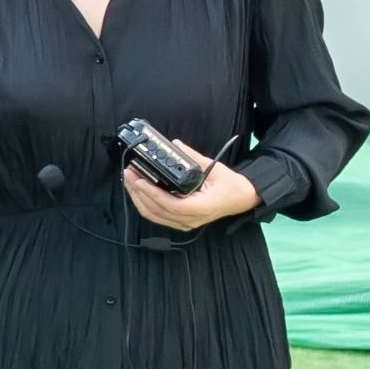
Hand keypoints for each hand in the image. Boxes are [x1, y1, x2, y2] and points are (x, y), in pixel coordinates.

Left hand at [123, 138, 260, 230]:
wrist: (241, 198)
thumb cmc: (230, 184)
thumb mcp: (214, 168)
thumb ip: (193, 157)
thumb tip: (175, 144)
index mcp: (201, 207)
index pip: (172, 205)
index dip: (153, 194)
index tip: (139, 181)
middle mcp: (191, 219)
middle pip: (158, 211)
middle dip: (138, 193)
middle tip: (128, 174)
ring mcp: (185, 223)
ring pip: (155, 215)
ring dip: (138, 199)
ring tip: (128, 180)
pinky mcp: (181, 222)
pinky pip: (158, 216)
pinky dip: (145, 204)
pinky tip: (137, 192)